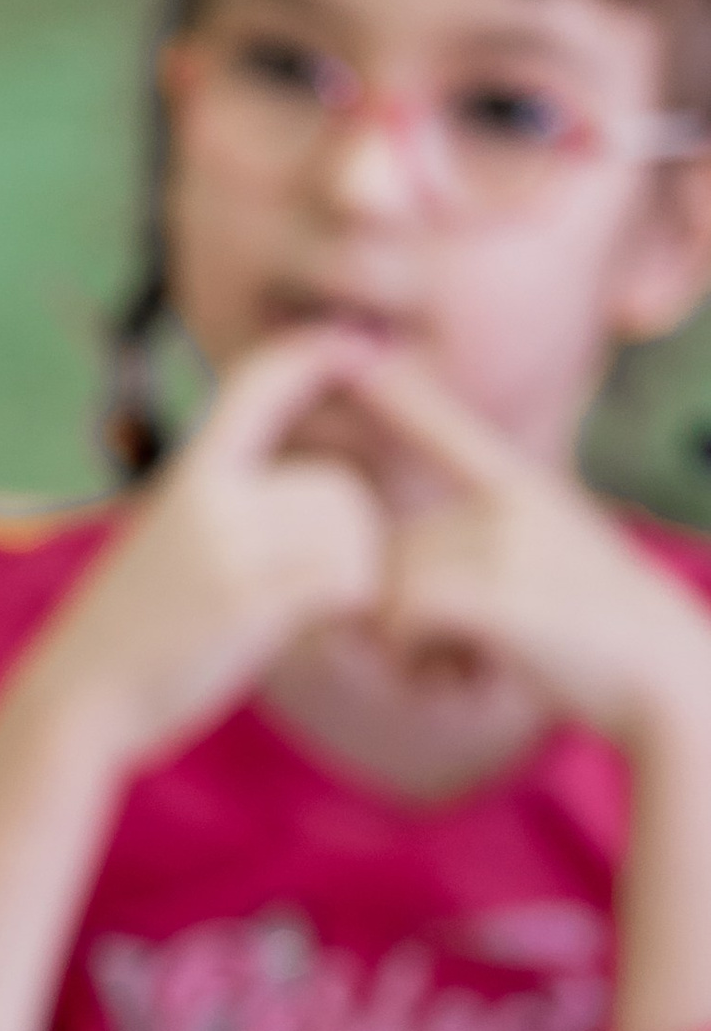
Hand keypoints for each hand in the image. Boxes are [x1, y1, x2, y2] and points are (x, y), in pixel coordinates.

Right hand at [33, 326, 390, 773]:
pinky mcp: (250, 601)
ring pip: (352, 535)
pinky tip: (325, 641)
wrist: (74, 704)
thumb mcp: (161, 549)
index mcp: (186, 477)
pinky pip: (348, 583)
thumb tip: (308, 500)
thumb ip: (222, 514)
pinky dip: (352, 614)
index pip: (256, 384)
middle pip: (337, 487)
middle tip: (314, 598)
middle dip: (346, 541)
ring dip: (352, 583)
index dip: (313, 354)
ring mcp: (228, 549)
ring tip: (308, 623)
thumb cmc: (123, 643)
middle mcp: (208, 499)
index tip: (360, 346)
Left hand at [348, 351, 710, 758]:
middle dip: (406, 614)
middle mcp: (509, 501)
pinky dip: (418, 659)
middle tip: (468, 654)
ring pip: (390, 584)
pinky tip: (469, 679)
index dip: (401, 391)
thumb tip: (393, 573)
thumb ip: (486, 551)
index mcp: (525, 490)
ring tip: (475, 666)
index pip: (451, 428)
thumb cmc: (607, 645)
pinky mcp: (492, 587)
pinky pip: (401, 616)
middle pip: (393, 547)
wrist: (672, 680)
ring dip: (410, 644)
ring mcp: (502, 539)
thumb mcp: (555, 567)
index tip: (359, 350)